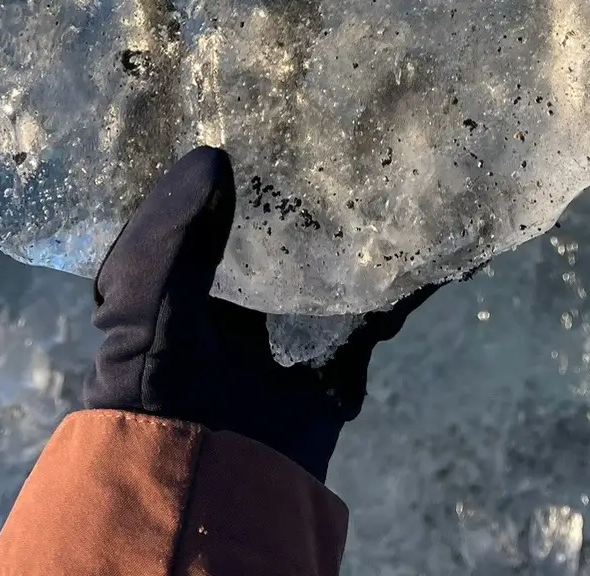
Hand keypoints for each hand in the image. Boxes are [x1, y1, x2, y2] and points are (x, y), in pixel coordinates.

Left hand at [83, 147, 432, 481]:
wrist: (202, 487)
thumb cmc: (153, 389)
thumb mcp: (141, 299)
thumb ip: (170, 230)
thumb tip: (215, 153)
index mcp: (183, 275)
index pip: (214, 200)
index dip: (240, 155)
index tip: (274, 102)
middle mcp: (237, 296)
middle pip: (285, 223)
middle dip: (315, 181)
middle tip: (351, 118)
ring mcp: (288, 328)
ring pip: (336, 258)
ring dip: (369, 223)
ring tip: (405, 165)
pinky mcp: (332, 362)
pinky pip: (377, 313)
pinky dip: (413, 282)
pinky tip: (448, 247)